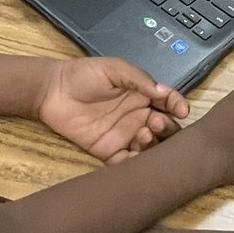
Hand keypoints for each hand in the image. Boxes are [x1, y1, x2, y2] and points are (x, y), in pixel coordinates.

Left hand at [37, 58, 189, 162]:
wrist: (52, 91)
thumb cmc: (83, 75)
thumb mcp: (114, 69)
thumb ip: (138, 79)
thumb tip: (162, 91)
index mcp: (141, 94)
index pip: (167, 102)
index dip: (177, 105)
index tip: (181, 110)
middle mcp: (138, 116)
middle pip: (164, 127)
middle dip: (167, 127)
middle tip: (155, 123)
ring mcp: (125, 135)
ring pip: (151, 146)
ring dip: (154, 145)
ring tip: (143, 136)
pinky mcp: (111, 151)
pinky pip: (129, 162)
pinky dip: (137, 164)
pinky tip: (136, 158)